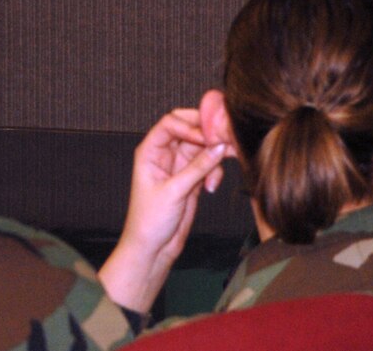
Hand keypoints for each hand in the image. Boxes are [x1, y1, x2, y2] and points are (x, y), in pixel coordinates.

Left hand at [97, 108, 229, 313]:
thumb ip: (198, 168)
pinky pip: (208, 165)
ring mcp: (179, 166)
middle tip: (223, 143)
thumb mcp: (174, 191)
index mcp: (150, 150)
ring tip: (219, 171)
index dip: (190, 125)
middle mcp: (165, 154)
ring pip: (202, 148)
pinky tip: (211, 187)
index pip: (171, 123)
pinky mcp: (192, 179)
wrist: (153, 249)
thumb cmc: (149, 221)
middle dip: (207, 136)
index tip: (208, 137)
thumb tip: (219, 147)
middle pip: (190, 130)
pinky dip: (215, 172)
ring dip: (214, 157)